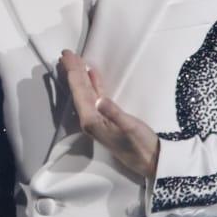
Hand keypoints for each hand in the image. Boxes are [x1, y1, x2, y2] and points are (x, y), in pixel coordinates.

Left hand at [60, 50, 158, 181]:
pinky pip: (96, 96)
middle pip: (78, 91)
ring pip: (86, 92)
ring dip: (80, 76)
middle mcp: (90, 120)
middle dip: (72, 72)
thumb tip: (100, 100)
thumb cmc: (142, 146)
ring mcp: (98, 119)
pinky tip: (91, 75)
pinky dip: (93, 84)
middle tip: (65, 53)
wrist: (151, 162)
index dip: (73, 73)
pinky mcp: (107, 118)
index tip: (66, 57)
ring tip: (75, 61)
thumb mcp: (131, 128)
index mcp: (92, 121)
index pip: (79, 92)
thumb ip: (115, 114)